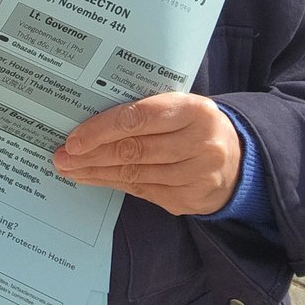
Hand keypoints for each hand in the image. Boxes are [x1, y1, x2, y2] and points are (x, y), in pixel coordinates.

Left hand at [51, 92, 241, 215]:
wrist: (241, 157)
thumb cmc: (195, 123)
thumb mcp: (178, 105)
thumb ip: (144, 109)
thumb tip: (90, 120)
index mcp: (193, 110)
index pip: (137, 118)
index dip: (101, 130)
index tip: (74, 138)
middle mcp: (200, 144)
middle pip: (133, 150)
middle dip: (92, 154)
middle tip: (63, 156)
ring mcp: (198, 176)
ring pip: (136, 173)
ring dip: (98, 172)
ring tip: (72, 169)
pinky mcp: (193, 200)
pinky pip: (145, 191)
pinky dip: (116, 184)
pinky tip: (96, 178)